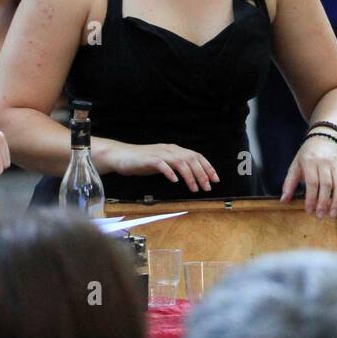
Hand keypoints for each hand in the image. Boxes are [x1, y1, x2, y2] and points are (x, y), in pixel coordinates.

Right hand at [103, 142, 218, 193]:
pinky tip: (175, 181)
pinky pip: (162, 165)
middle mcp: (169, 149)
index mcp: (174, 150)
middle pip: (191, 159)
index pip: (196, 156)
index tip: (215, 179)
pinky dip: (170, 172)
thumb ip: (176, 166)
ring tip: (194, 188)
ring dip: (189, 175)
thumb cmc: (143, 161)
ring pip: (180, 162)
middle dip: (202, 173)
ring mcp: (159, 153)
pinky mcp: (149, 159)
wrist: (121, 156)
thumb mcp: (164, 163)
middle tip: (207, 187)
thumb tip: (193, 176)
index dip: (207, 167)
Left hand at [281, 132, 336, 217]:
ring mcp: (336, 165)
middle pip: (326, 184)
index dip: (311, 198)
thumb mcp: (295, 165)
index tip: (309, 211)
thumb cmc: (307, 155)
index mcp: (310, 162)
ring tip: (333, 214)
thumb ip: (289, 183)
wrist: (324, 138)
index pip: (312, 182)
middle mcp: (324, 163)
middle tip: (320, 216)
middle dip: (324, 202)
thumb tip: (283, 200)